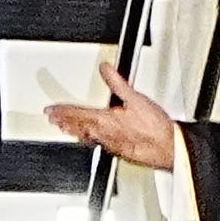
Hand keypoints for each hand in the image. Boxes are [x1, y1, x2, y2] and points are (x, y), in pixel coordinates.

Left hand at [45, 60, 182, 174]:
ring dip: (73, 131)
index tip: (51, 110)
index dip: (62, 110)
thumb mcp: (135, 98)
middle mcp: (103, 135)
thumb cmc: (155, 128)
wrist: (168, 148)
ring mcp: (110, 145)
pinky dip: (88, 138)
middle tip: (52, 120)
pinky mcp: (119, 151)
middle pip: (77, 127)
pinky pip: (97, 143)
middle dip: (63, 122)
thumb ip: (117, 82)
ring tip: (65, 128)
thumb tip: (105, 69)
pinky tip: (91, 138)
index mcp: (104, 121)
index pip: (76, 113)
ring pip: (85, 136)